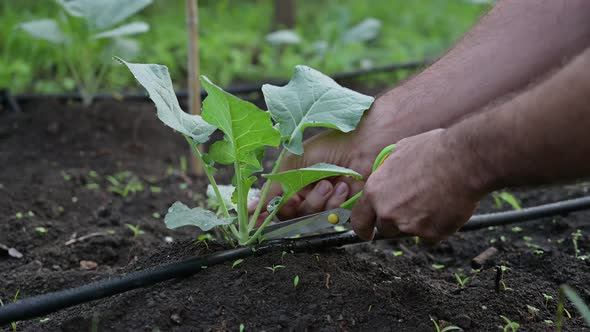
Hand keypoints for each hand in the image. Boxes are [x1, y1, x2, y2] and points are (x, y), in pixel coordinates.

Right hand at [248, 101, 397, 222]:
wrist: (364, 145)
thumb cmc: (330, 145)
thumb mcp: (294, 162)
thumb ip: (274, 187)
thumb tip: (250, 209)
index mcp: (293, 180)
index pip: (276, 203)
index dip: (269, 212)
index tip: (260, 220)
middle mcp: (307, 192)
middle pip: (290, 215)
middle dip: (295, 204)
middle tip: (301, 192)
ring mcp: (325, 201)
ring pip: (309, 217)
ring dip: (317, 200)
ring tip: (329, 182)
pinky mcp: (343, 208)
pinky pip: (331, 217)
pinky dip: (335, 202)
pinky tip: (343, 186)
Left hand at [351, 129, 487, 241]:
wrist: (463, 160)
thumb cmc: (433, 150)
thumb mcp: (399, 152)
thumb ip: (387, 170)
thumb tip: (386, 173)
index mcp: (375, 191)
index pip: (359, 220)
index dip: (363, 228)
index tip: (367, 233)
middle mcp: (387, 211)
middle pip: (385, 228)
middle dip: (396, 221)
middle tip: (414, 205)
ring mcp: (408, 225)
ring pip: (408, 232)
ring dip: (417, 223)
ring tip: (434, 201)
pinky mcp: (431, 233)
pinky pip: (431, 237)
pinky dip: (437, 228)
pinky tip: (446, 209)